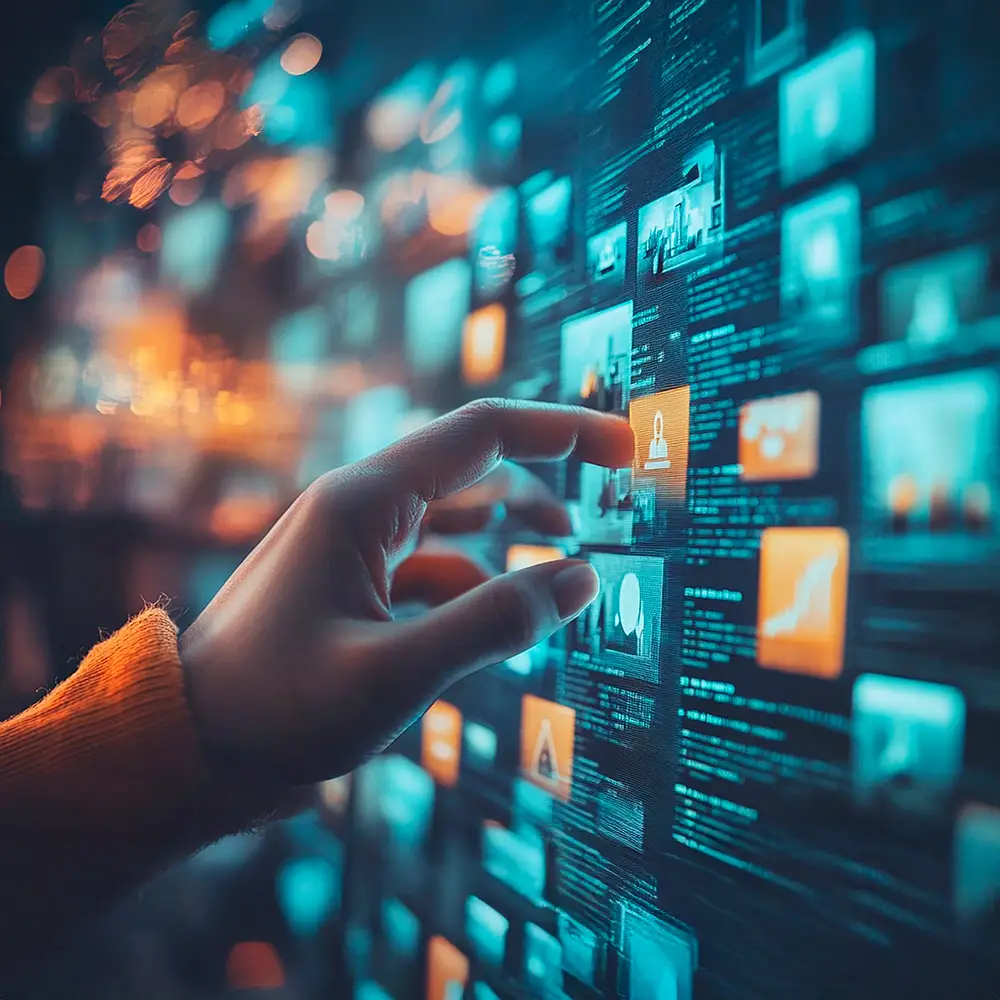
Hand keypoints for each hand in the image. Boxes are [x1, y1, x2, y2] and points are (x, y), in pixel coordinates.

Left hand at [179, 399, 633, 784]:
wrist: (187, 742)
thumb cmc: (275, 707)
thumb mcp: (394, 672)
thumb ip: (494, 623)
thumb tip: (582, 579)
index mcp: (364, 503)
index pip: (483, 434)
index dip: (561, 431)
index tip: (623, 445)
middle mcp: (358, 508)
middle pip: (472, 470)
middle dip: (542, 484)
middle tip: (608, 502)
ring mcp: (351, 544)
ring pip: (453, 521)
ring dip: (508, 537)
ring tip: (563, 566)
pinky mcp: (349, 583)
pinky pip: (427, 566)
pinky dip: (470, 584)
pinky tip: (493, 622)